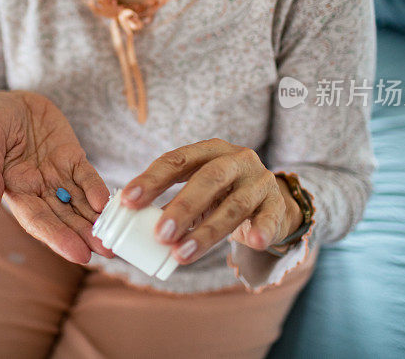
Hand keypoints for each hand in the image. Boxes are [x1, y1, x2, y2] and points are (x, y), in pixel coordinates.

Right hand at [0, 90, 113, 263]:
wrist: (11, 97)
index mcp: (14, 189)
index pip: (37, 220)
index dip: (57, 237)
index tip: (78, 254)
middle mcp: (38, 188)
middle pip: (63, 218)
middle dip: (84, 236)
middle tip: (108, 252)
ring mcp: (57, 174)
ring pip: (79, 203)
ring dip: (96, 222)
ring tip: (115, 240)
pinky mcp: (72, 157)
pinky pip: (87, 177)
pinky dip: (98, 190)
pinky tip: (108, 203)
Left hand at [119, 138, 303, 263]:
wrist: (271, 203)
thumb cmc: (222, 195)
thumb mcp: (197, 190)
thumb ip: (169, 202)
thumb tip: (130, 224)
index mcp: (209, 150)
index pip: (176, 160)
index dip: (151, 180)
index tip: (127, 201)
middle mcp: (236, 159)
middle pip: (208, 179)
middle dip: (181, 207)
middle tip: (159, 234)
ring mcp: (259, 181)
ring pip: (233, 205)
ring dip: (206, 232)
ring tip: (182, 254)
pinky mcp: (276, 205)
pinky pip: (268, 218)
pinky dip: (261, 230)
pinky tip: (253, 242)